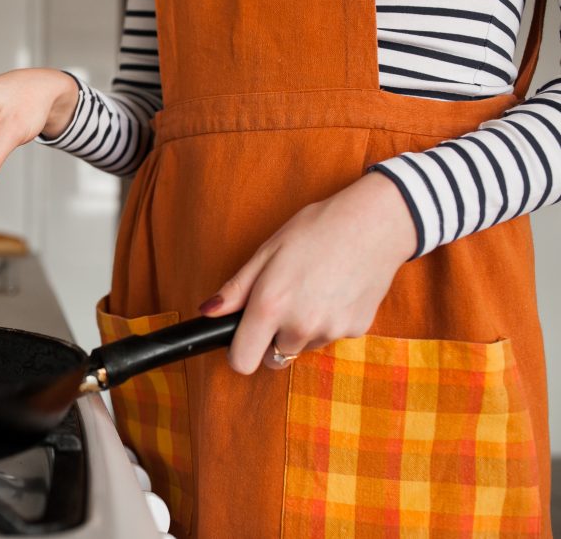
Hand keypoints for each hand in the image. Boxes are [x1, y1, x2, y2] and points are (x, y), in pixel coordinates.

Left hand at [199, 172, 416, 373]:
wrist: (375, 223)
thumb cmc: (316, 230)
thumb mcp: (267, 251)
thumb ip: (236, 289)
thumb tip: (208, 312)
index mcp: (270, 306)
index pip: (242, 362)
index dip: (238, 351)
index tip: (243, 337)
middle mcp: (299, 326)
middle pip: (273, 358)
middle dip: (271, 339)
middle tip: (283, 303)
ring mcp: (330, 331)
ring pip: (302, 347)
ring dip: (300, 330)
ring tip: (312, 290)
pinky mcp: (356, 331)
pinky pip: (330, 337)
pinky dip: (328, 322)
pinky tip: (335, 291)